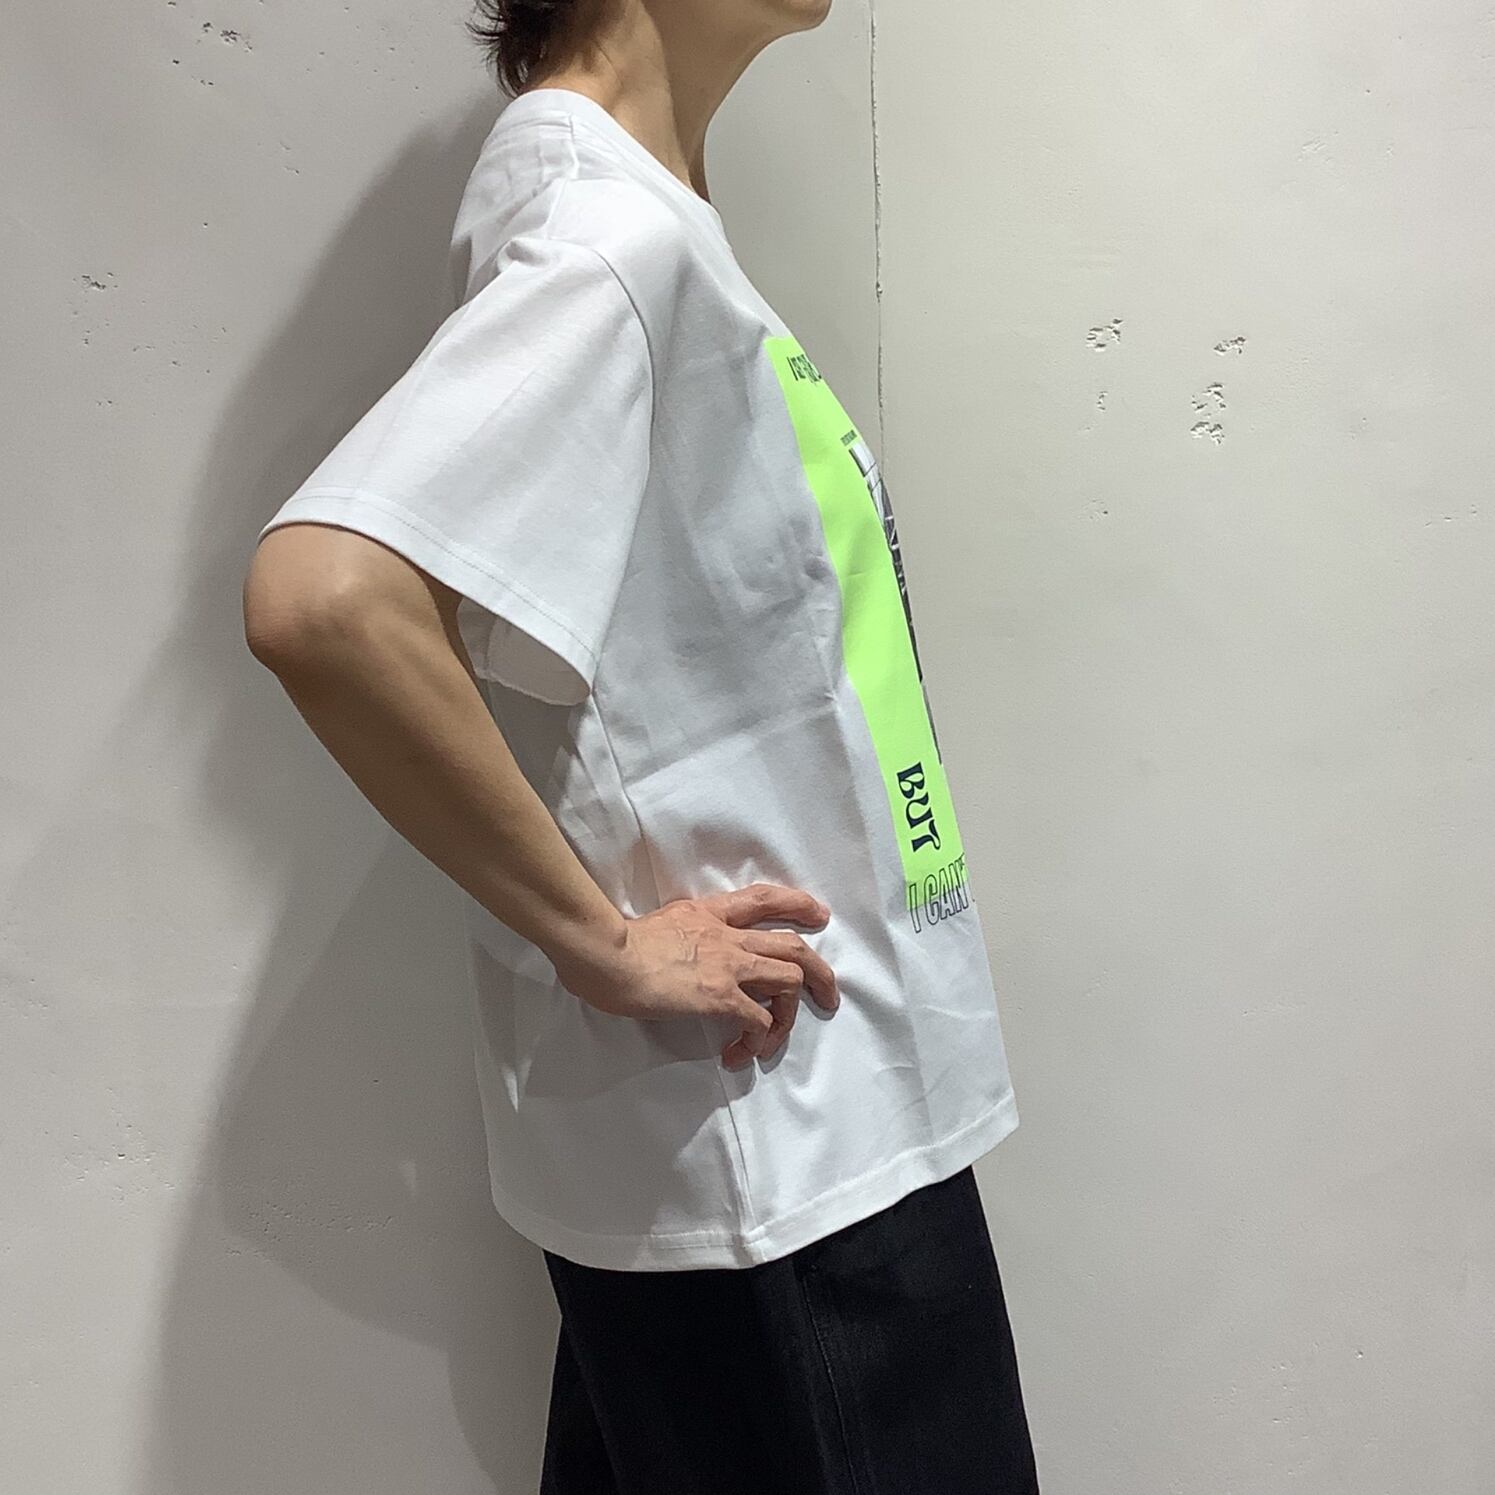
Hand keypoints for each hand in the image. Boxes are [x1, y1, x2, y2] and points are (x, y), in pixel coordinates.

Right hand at [561, 883, 838, 1068]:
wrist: (606, 954)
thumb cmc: (615, 942)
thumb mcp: (658, 923)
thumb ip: (679, 934)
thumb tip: (673, 951)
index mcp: (709, 913)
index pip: (763, 899)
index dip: (797, 905)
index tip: (818, 915)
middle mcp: (728, 935)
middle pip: (793, 947)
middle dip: (819, 972)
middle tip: (828, 996)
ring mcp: (729, 965)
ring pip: (789, 981)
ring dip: (789, 1015)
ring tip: (772, 1042)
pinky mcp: (722, 997)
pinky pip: (759, 1020)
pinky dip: (757, 1040)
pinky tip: (738, 1054)